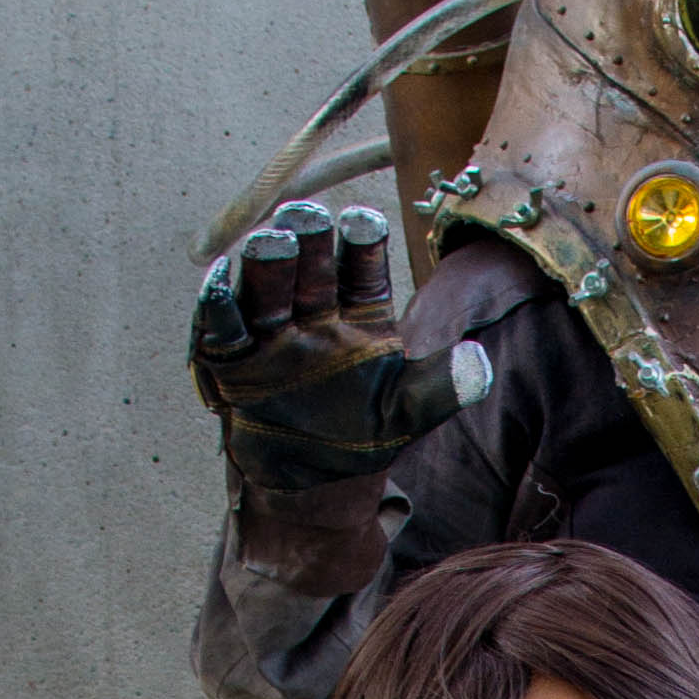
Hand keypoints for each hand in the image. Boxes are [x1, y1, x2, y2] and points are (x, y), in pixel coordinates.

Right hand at [190, 202, 489, 495]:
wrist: (313, 479)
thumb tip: (480, 363)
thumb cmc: (363, 434)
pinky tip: (219, 279)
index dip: (360, 240)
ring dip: (266, 261)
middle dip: (306, 236)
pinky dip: (218, 303)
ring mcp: (271, 329)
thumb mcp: (407, 414)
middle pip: (309, 260)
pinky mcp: (234, 358)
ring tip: (273, 243)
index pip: (361, 263)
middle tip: (307, 220)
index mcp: (359, 309)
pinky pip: (223, 325)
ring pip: (265, 283)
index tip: (362, 225)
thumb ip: (442, 387)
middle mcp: (313, 307)